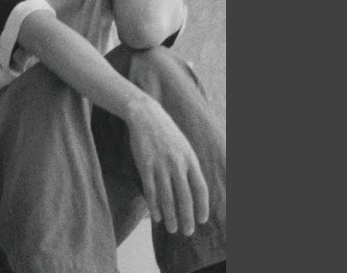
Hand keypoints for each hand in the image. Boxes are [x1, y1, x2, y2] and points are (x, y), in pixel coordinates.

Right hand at [124, 95, 209, 235]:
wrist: (146, 115)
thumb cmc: (166, 133)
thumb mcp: (184, 146)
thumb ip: (188, 166)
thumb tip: (193, 189)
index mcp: (190, 159)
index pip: (200, 188)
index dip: (202, 206)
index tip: (201, 220)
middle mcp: (177, 163)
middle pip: (185, 197)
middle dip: (187, 217)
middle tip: (187, 232)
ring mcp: (160, 164)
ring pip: (167, 197)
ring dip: (170, 216)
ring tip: (172, 229)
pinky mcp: (144, 164)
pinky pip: (151, 190)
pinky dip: (154, 205)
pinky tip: (156, 216)